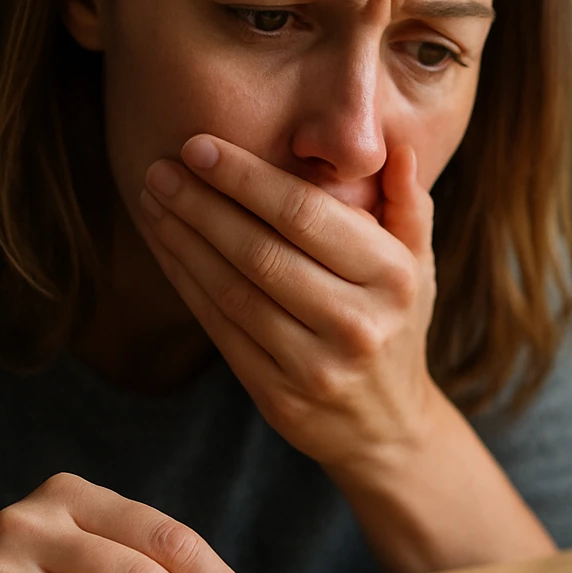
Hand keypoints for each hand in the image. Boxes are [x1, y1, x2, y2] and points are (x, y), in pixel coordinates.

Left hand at [136, 134, 437, 474]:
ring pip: (233, 290)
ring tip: (153, 199)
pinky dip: (186, 281)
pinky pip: (220, 328)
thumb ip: (407, 203)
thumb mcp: (418, 264)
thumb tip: (397, 147)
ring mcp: (316, 364)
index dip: (246, 178)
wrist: (387, 425)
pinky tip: (166, 247)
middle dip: (202, 204)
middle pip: (261, 251)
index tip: (200, 147)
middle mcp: (357, 322)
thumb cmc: (396, 324)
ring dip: (183, 240)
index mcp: (391, 277)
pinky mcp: (278, 395)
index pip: (307, 214)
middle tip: (161, 168)